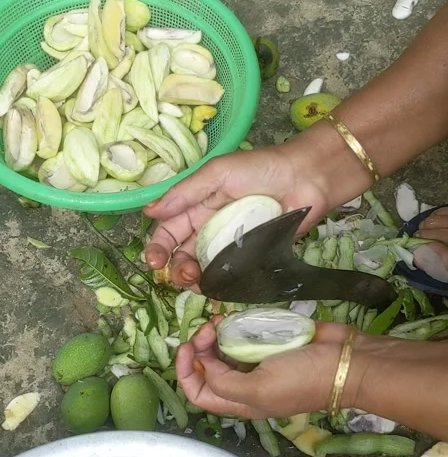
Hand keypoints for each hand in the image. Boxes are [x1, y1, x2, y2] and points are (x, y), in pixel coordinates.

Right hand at [144, 138, 332, 288]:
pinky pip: (230, 276)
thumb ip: (185, 193)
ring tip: (196, 280)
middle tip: (181, 274)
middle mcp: (210, 229)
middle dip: (175, 268)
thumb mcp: (217, 173)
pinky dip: (219, 285)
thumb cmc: (261, 168)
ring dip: (193, 279)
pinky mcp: (251, 259)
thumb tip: (149, 211)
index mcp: (198, 207)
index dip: (158, 247)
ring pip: (203, 269)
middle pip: (182, 255)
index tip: (154, 261)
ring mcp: (230, 246)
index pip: (169, 231)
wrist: (306, 178)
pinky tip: (215, 288)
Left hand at [176, 318, 353, 418]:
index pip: (199, 395)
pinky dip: (233, 325)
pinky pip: (243, 334)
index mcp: (241, 403)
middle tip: (208, 328)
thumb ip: (223, 382)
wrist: (347, 361)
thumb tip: (204, 363)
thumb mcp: (258, 390)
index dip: (185, 372)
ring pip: (222, 349)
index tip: (187, 347)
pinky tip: (233, 316)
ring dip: (214, 334)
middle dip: (199, 347)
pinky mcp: (271, 342)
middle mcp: (246, 384)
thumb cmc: (303, 379)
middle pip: (207, 368)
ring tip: (219, 320)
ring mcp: (259, 361)